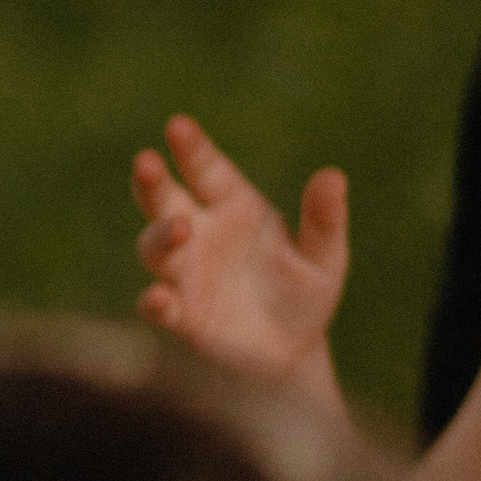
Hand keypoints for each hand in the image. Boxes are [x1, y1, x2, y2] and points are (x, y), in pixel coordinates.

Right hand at [132, 113, 348, 396]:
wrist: (292, 354)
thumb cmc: (305, 294)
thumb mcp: (324, 257)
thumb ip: (323, 220)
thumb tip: (334, 176)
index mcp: (235, 207)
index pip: (207, 170)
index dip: (191, 149)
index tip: (177, 126)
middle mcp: (201, 234)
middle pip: (165, 200)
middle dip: (152, 182)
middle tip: (146, 162)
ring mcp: (186, 274)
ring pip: (155, 247)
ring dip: (160, 236)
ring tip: (180, 229)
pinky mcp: (182, 316)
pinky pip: (160, 305)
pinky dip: (156, 302)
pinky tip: (161, 298)